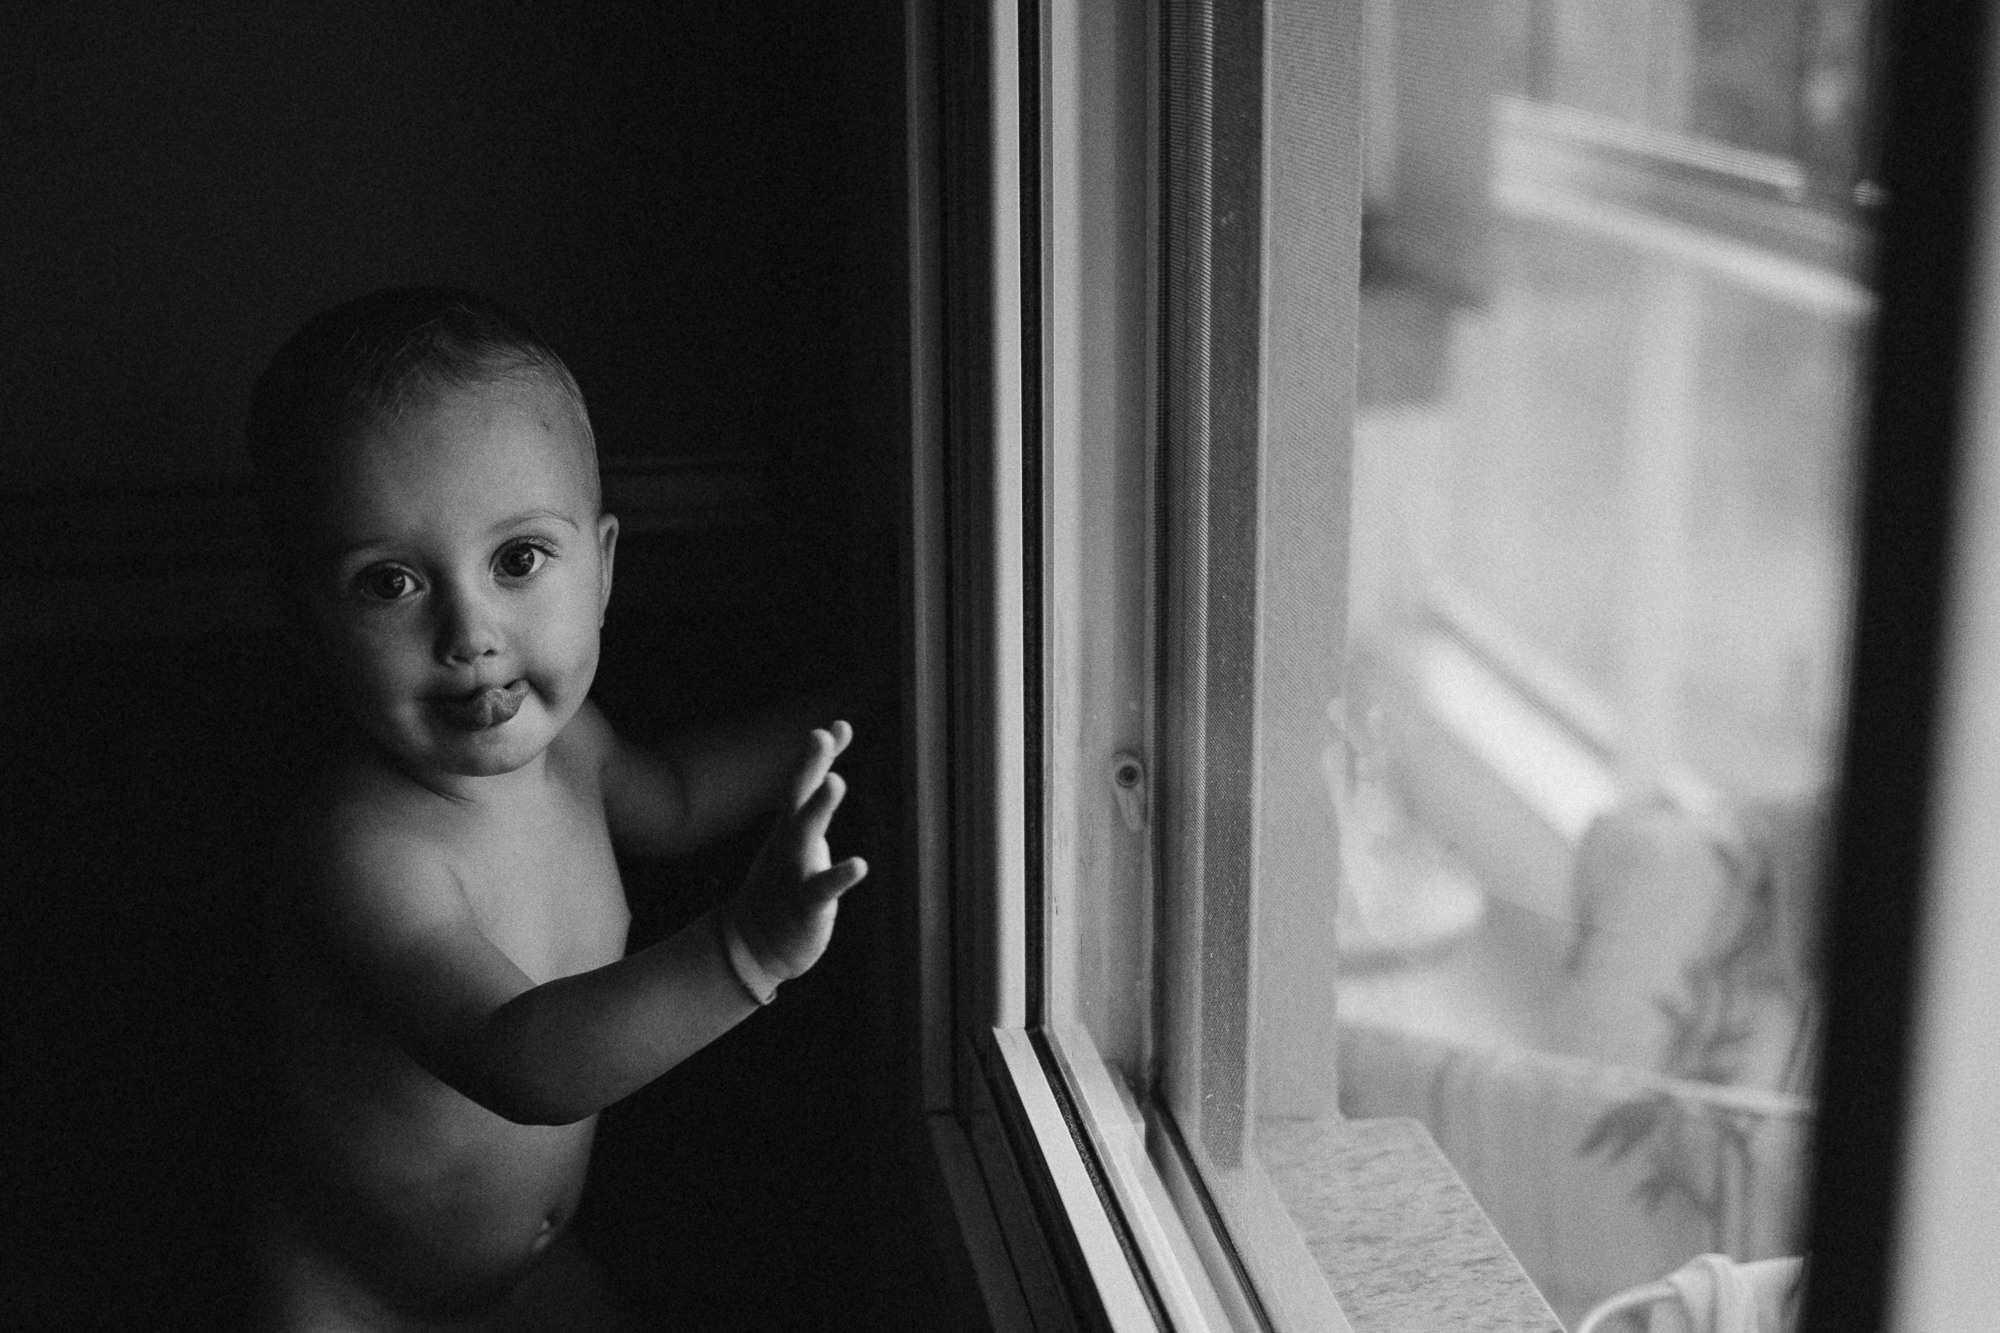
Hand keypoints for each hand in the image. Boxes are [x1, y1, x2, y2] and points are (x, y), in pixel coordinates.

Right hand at [725, 721, 867, 981]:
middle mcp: (789, 845)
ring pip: (804, 836)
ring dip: (818, 808)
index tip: (838, 726)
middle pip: (797, 799)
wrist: (750, 946)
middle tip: (820, 735)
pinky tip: (859, 865)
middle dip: (809, 766)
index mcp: (789, 829)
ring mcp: (795, 873)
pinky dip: (839, 876)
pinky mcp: (806, 906)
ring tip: (836, 782)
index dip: (820, 755)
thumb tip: (830, 774)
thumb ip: (815, 806)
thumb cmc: (783, 885)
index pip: (803, 783)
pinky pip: (822, 889)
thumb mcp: (798, 839)